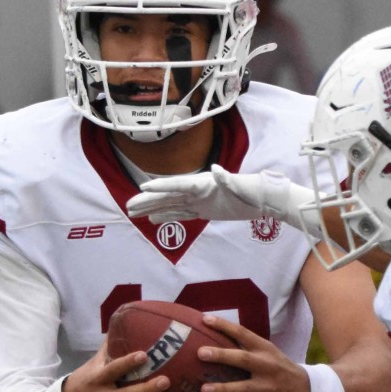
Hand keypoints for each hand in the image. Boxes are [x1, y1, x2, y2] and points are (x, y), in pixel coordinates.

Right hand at [126, 164, 315, 229]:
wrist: (262, 199)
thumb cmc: (252, 190)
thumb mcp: (241, 185)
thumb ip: (228, 179)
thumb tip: (218, 170)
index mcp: (203, 183)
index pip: (177, 185)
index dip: (160, 187)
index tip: (142, 189)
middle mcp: (197, 191)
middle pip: (167, 196)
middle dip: (148, 201)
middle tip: (128, 207)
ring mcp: (198, 201)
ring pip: (170, 206)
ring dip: (152, 209)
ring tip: (133, 214)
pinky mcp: (203, 211)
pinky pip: (180, 215)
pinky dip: (166, 218)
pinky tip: (153, 221)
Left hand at [197, 314, 309, 391]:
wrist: (308, 390)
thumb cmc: (279, 368)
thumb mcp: (269, 352)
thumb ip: (247, 346)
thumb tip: (214, 336)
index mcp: (264, 350)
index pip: (243, 333)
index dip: (224, 326)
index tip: (205, 319)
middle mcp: (266, 367)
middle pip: (242, 359)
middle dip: (221, 356)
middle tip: (200, 353)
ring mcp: (267, 389)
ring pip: (243, 389)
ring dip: (223, 389)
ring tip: (204, 390)